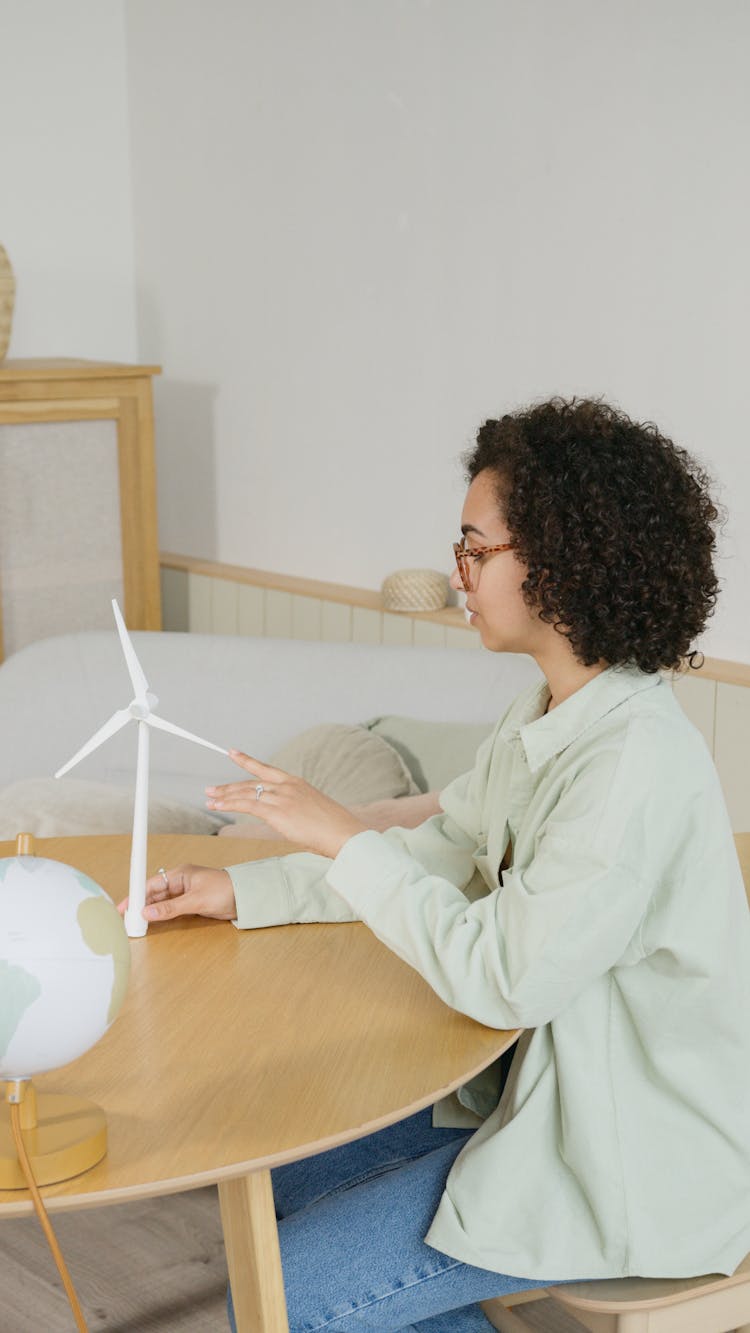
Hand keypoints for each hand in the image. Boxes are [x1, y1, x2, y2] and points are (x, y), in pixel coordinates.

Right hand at [117, 863, 236, 922]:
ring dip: (150, 912)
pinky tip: (152, 923)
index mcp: (179, 874)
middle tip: (126, 919)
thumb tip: (148, 913)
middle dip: (140, 905)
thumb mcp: (196, 900)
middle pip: (154, 894)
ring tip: (135, 924)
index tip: (125, 907)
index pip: (151, 884)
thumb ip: (171, 908)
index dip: (136, 895)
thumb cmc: (225, 890)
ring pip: (161, 903)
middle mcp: (180, 882)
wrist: (247, 898)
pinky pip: (170, 910)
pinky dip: (161, 916)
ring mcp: (185, 894)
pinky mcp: (191, 904)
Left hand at [206, 750, 366, 858]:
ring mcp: (282, 797)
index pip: (266, 769)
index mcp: (296, 783)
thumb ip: (296, 808)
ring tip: (209, 799)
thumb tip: (287, 816)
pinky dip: (230, 804)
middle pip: (250, 782)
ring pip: (246, 793)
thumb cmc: (334, 827)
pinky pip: (247, 805)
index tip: (233, 752)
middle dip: (228, 786)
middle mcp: (287, 786)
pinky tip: (218, 806)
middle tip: (211, 789)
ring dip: (224, 796)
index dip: (247, 761)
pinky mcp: (278, 811)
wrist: (344, 833)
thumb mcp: (314, 810)